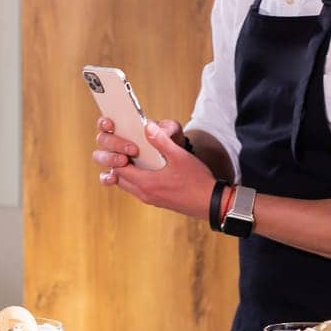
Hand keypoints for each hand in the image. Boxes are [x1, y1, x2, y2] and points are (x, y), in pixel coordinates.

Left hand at [97, 118, 213, 219]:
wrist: (211, 203)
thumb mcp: (180, 156)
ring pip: (128, 186)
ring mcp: (151, 199)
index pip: (119, 168)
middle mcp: (144, 194)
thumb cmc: (197, 181)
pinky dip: (136, 180)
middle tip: (128, 151)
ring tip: (136, 159)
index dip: (119, 156)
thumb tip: (147, 127)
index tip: (125, 145)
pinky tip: (148, 170)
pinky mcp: (157, 202)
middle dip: (119, 164)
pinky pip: (138, 191)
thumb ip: (161, 141)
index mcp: (146, 183)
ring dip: (128, 173)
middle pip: (120, 178)